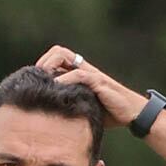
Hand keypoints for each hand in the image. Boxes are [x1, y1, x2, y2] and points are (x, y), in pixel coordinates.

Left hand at [34, 45, 148, 128]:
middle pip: (59, 51)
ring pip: (65, 57)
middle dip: (44, 63)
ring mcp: (91, 74)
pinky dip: (64, 80)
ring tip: (41, 83)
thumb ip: (68, 104)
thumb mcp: (82, 107)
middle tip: (36, 80)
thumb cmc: (107, 113)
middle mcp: (84, 69)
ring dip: (50, 68)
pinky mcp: (99, 82)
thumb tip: (44, 114)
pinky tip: (55, 91)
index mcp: (79, 73)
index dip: (43, 65)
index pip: (56, 57)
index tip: (33, 82)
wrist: (132, 114)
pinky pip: (78, 74)